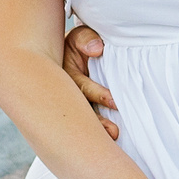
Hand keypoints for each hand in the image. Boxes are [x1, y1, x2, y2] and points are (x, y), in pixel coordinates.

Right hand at [64, 23, 118, 141]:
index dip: (98, 94)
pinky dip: (95, 133)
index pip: (81, 86)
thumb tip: (97, 49)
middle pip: (79, 111)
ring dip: (98, 130)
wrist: (75, 51)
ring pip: (82, 120)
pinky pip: (85, 124)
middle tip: (114, 132)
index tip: (114, 102)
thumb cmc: (80, 44)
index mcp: (64, 73)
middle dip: (97, 122)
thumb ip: (86, 39)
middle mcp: (65, 92)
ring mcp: (71, 103)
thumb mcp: (79, 37)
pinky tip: (108, 141)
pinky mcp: (78, 111)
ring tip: (114, 136)